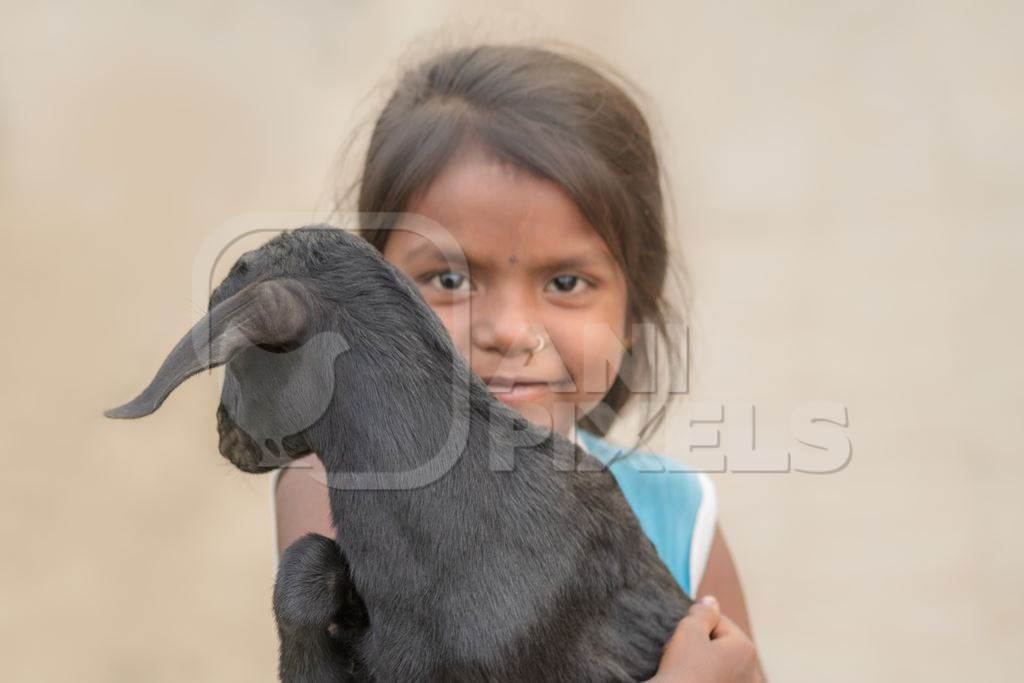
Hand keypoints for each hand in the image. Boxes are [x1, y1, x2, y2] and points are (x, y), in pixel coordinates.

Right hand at [647, 596, 762, 682]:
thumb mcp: (689, 631)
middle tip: (685, 657)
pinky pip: (722, 680)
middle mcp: (753, 672)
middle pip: (724, 646)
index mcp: (745, 648)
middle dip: (706, 646)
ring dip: (709, 664)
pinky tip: (695, 681)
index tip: (683, 642)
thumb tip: (712, 601)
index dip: (697, 627)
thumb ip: (703, 612)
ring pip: (723, 666)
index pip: (719, 623)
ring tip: (689, 672)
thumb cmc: (682, 669)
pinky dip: (710, 679)